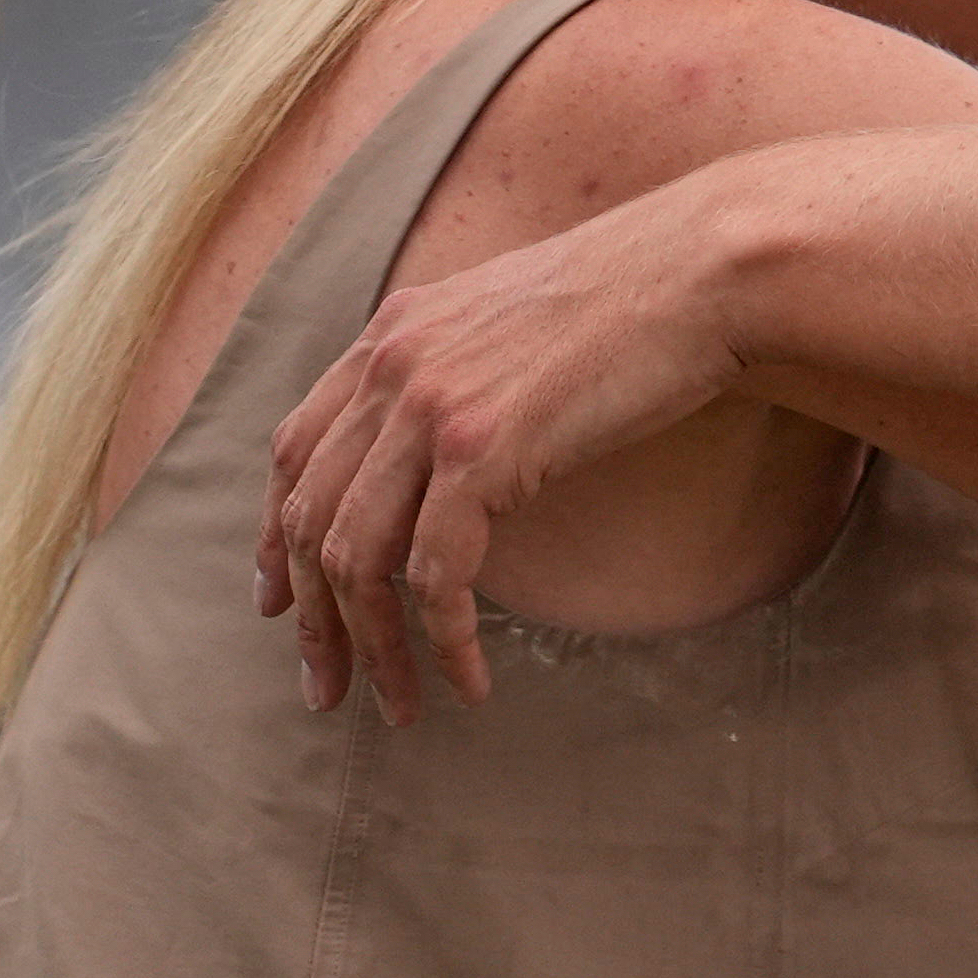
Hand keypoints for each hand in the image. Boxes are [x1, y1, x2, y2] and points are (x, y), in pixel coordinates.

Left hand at [261, 173, 752, 719]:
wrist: (702, 271)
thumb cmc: (637, 300)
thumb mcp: (513, 323)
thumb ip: (460, 372)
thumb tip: (453, 450)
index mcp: (392, 333)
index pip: (295, 450)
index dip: (275, 537)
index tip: (280, 604)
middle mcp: (391, 366)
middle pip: (310, 518)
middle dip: (315, 621)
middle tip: (329, 689)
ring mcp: (429, 406)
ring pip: (359, 558)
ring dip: (373, 647)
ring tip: (399, 706)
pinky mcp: (481, 449)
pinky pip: (436, 574)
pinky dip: (445, 640)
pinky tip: (470, 679)